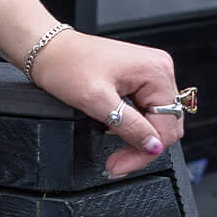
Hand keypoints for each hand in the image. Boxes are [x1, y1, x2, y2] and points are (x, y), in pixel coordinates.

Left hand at [27, 30, 186, 178]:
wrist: (49, 51)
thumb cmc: (67, 65)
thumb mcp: (96, 101)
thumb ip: (129, 126)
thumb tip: (153, 146)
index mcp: (156, 72)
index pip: (167, 127)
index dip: (145, 152)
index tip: (121, 165)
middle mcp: (159, 70)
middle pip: (165, 125)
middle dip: (141, 148)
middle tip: (116, 163)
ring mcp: (150, 73)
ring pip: (155, 120)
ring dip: (136, 138)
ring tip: (114, 150)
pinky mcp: (138, 79)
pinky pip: (144, 110)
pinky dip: (132, 126)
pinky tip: (114, 131)